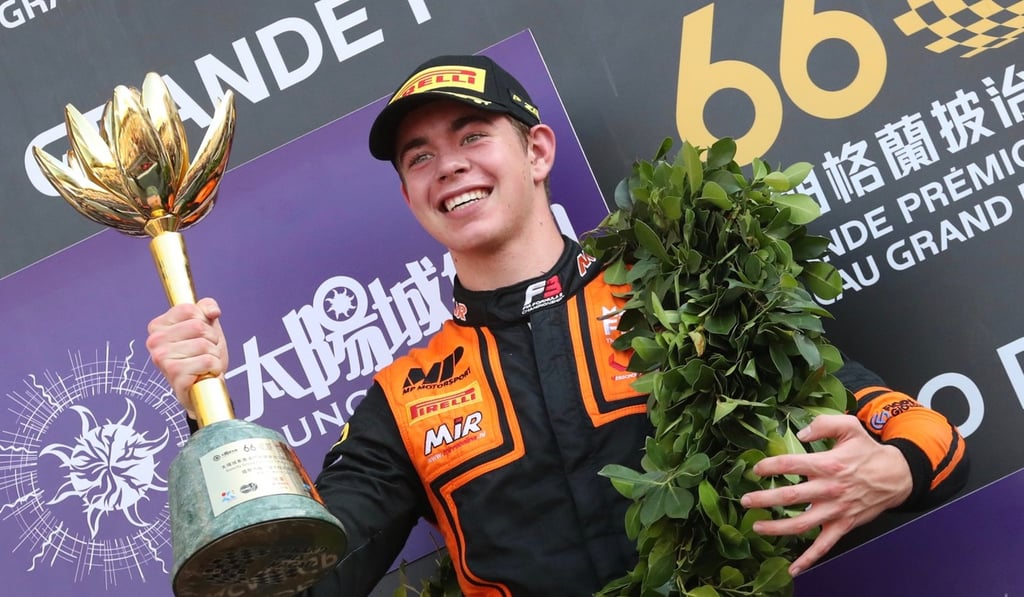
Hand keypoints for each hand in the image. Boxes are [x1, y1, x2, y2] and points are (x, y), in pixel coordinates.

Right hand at [145, 297, 228, 417]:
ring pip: (204, 344)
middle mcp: (155, 341)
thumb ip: (206, 309)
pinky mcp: (174, 374)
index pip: (189, 309)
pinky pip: (206, 361)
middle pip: (198, 326)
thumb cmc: (201, 356)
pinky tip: (204, 373)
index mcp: (158, 326)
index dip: (204, 320)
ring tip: (204, 363)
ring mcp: (162, 358)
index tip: (200, 333)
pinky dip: (214, 367)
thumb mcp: (206, 326)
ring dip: (213, 354)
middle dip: (211, 339)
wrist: (203, 387)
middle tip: (204, 351)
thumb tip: (212, 310)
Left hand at [740, 413, 912, 575]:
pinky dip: (808, 559)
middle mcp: (829, 489)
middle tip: (745, 501)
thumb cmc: (867, 451)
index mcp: (828, 464)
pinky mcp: (843, 526)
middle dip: (764, 500)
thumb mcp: (849, 427)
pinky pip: (824, 546)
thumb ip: (823, 425)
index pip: (791, 465)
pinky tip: (793, 568)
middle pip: (791, 496)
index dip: (770, 467)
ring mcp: (835, 511)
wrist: (896, 476)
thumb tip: (800, 433)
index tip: (756, 470)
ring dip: (777, 528)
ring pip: (802, 524)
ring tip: (757, 526)